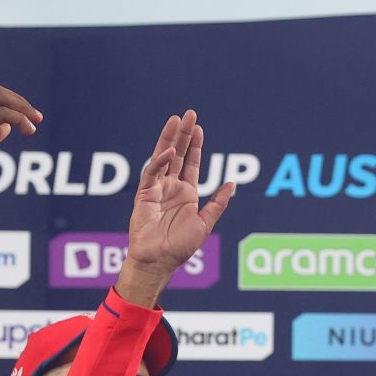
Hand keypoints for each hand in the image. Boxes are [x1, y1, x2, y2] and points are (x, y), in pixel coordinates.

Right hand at [0, 85, 42, 208]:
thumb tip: (7, 126)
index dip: (12, 102)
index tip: (29, 117)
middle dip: (20, 101)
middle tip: (37, 117)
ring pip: (0, 98)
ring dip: (23, 108)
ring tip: (35, 124)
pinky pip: (1, 114)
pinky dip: (19, 119)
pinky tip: (27, 130)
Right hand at [121, 110, 235, 306]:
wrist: (160, 262)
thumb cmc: (180, 247)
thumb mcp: (206, 223)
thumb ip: (218, 204)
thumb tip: (232, 184)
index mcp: (186, 193)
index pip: (190, 163)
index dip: (194, 145)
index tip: (199, 128)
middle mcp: (170, 187)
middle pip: (177, 154)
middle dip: (183, 134)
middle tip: (189, 114)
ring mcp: (156, 189)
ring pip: (162, 158)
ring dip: (169, 139)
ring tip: (176, 120)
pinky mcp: (143, 195)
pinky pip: (151, 174)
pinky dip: (160, 162)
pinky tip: (169, 152)